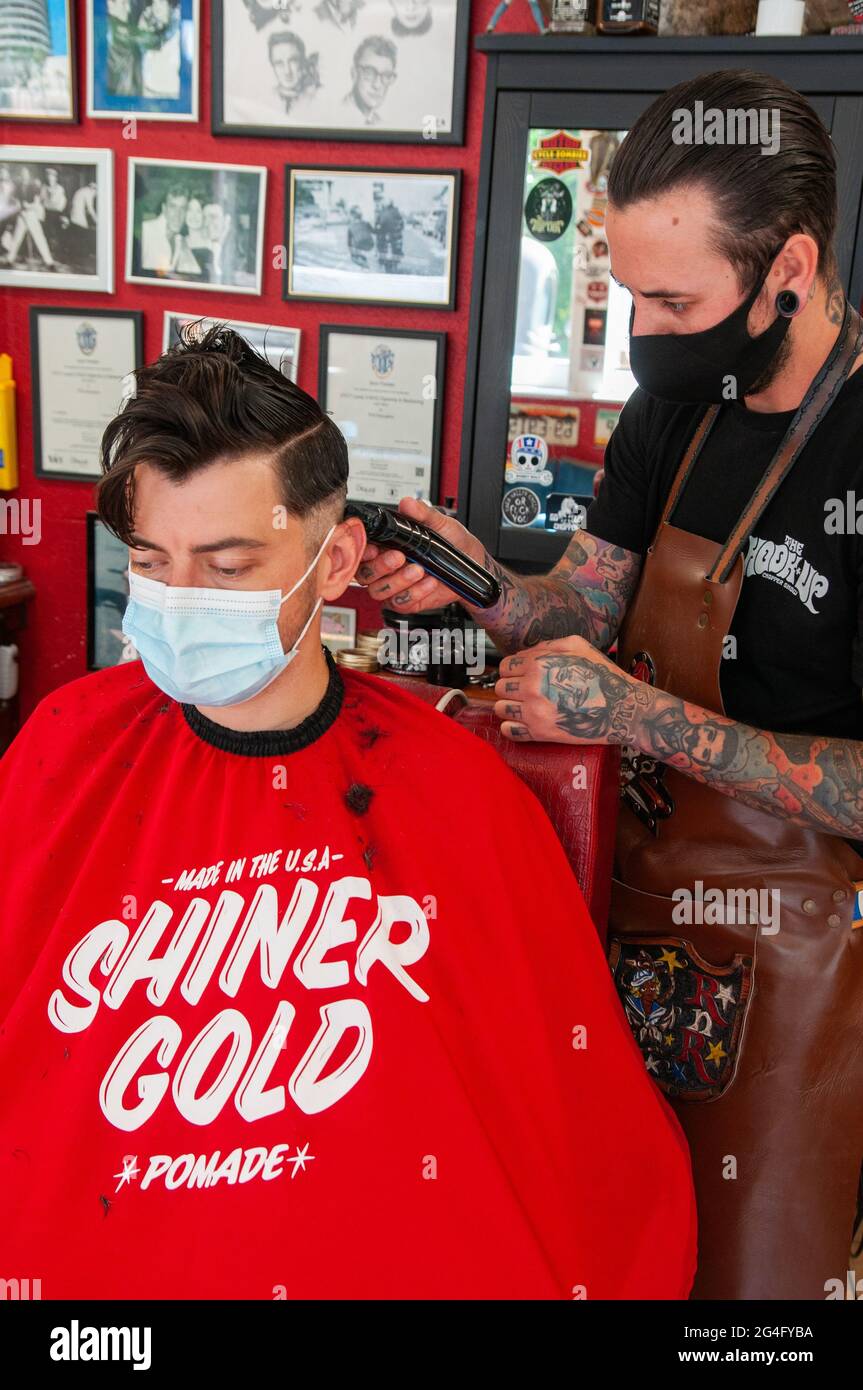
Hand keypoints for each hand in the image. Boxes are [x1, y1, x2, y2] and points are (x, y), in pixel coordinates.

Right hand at [355, 496, 488, 613]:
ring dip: (398, 581)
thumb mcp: (440, 523)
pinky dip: (415, 593)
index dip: (362, 551)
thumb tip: (408, 503)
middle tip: (400, 557)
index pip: (361, 550)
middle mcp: (386, 566)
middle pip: (364, 574)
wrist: (472, 562)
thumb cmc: (453, 541)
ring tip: (420, 570)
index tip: (373, 548)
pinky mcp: (407, 601)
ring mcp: (395, 585)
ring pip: (379, 591)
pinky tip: (429, 582)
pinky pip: (400, 602)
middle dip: (380, 567)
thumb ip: (422, 513)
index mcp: (387, 544)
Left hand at [493, 635, 649, 744]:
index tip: (520, 675)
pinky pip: (509, 731)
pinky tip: (522, 722)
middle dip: (510, 688)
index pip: (505, 666)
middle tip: (524, 691)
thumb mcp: (578, 646)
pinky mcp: (540, 733)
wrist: (621, 708)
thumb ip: (547, 646)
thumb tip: (526, 654)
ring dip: (508, 707)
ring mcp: (534, 712)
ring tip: (523, 707)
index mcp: (539, 664)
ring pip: (500, 708)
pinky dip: (511, 727)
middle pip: (500, 687)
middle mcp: (532, 687)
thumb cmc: (602, 676)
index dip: (513, 670)